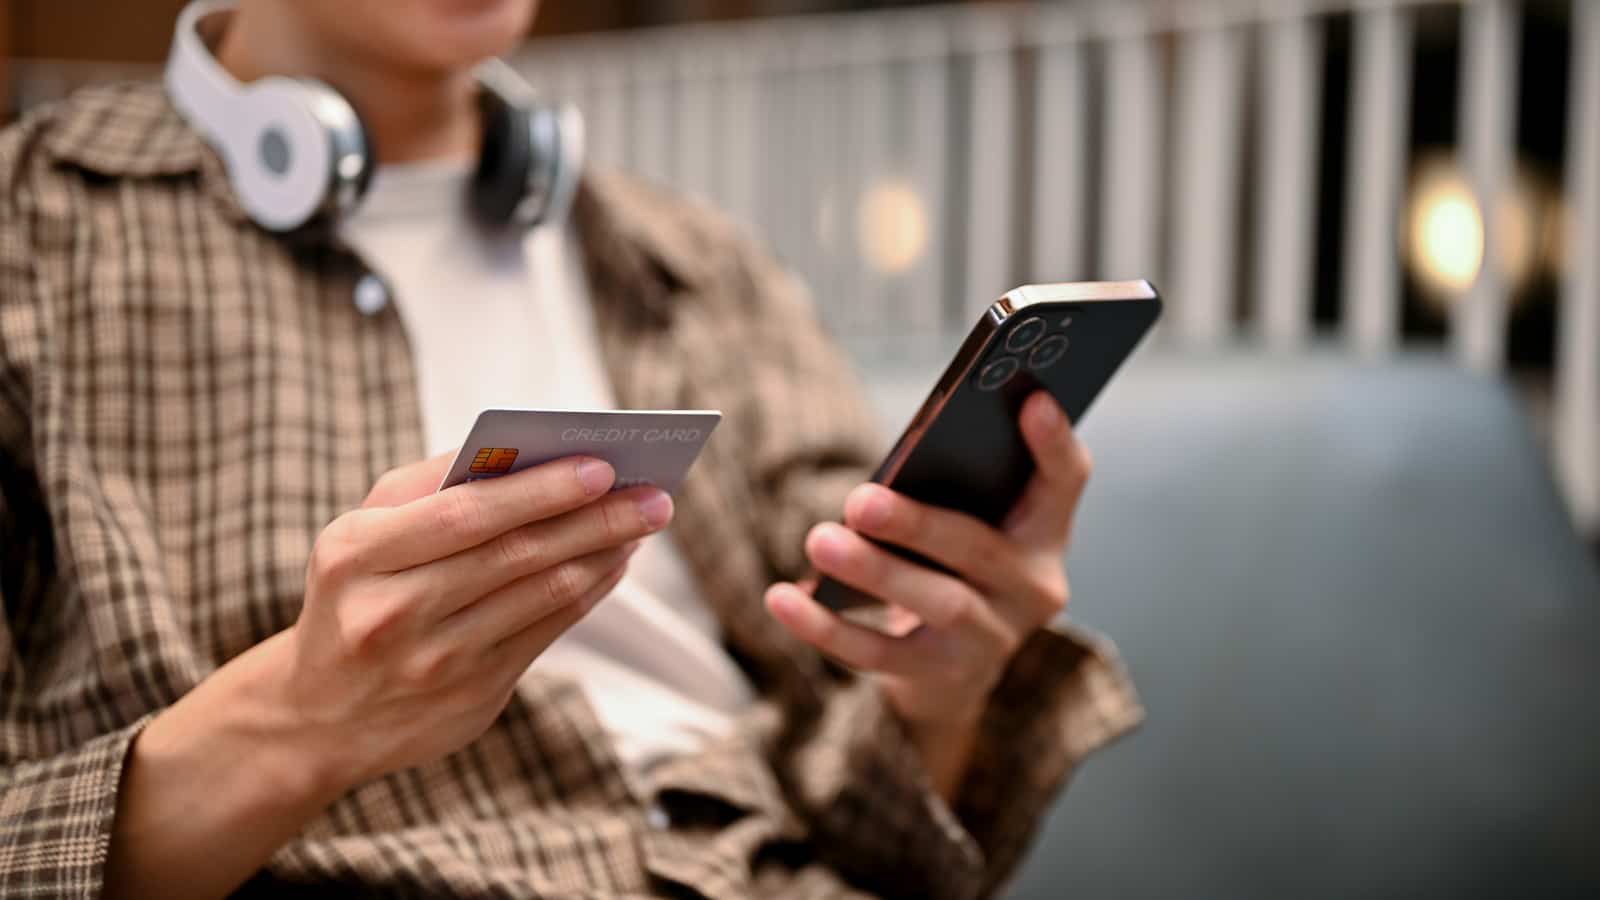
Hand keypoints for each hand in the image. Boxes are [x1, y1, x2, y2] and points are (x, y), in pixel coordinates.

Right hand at [275, 450, 673, 790]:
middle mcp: (393, 613)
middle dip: (595, 519)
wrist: (318, 717)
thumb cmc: (356, 593)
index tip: (602, 465)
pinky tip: (613, 562)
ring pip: (541, 596)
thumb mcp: (361, 533)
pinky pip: (548, 633)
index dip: (539, 491)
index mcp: (359, 555)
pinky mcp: (473, 699)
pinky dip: (589, 592)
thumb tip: (526, 451)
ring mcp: (435, 664)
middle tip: (654, 494)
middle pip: (515, 555)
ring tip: (642, 521)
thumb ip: (430, 485)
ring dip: (603, 553)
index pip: (465, 515)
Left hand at [766, 391, 1089, 745]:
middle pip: (979, 548)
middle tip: (859, 500)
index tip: (1032, 400)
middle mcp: (1032, 588)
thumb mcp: (972, 524)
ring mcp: (991, 638)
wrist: (955, 668)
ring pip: (937, 602)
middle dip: (917, 523)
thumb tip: (896, 459)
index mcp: (1044, 532)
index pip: (1066, 481)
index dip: (1054, 442)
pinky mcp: (943, 676)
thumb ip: (956, 485)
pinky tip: (783, 597)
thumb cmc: (954, 566)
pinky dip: (827, 627)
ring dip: (875, 571)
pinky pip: (880, 654)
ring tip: (818, 540)